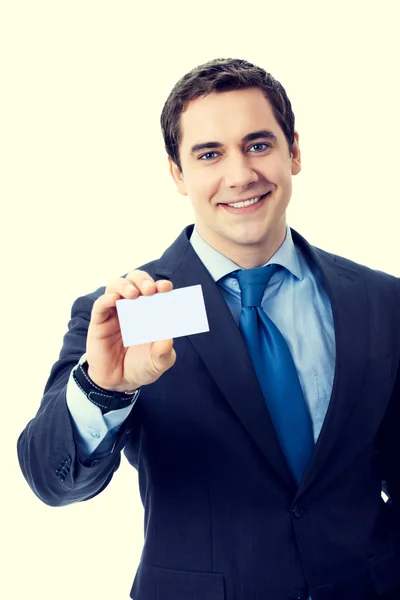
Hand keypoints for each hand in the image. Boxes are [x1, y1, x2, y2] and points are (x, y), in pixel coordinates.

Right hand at [86, 270, 175, 391]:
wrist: (119, 383)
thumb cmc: (141, 367)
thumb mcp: (158, 363)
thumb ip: (164, 353)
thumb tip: (167, 339)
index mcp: (150, 311)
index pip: (155, 290)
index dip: (160, 286)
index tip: (166, 288)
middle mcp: (132, 307)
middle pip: (134, 281)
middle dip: (142, 280)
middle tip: (150, 290)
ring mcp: (114, 313)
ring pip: (115, 286)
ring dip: (125, 285)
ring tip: (133, 294)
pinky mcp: (99, 323)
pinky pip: (100, 305)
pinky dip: (106, 299)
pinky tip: (114, 300)